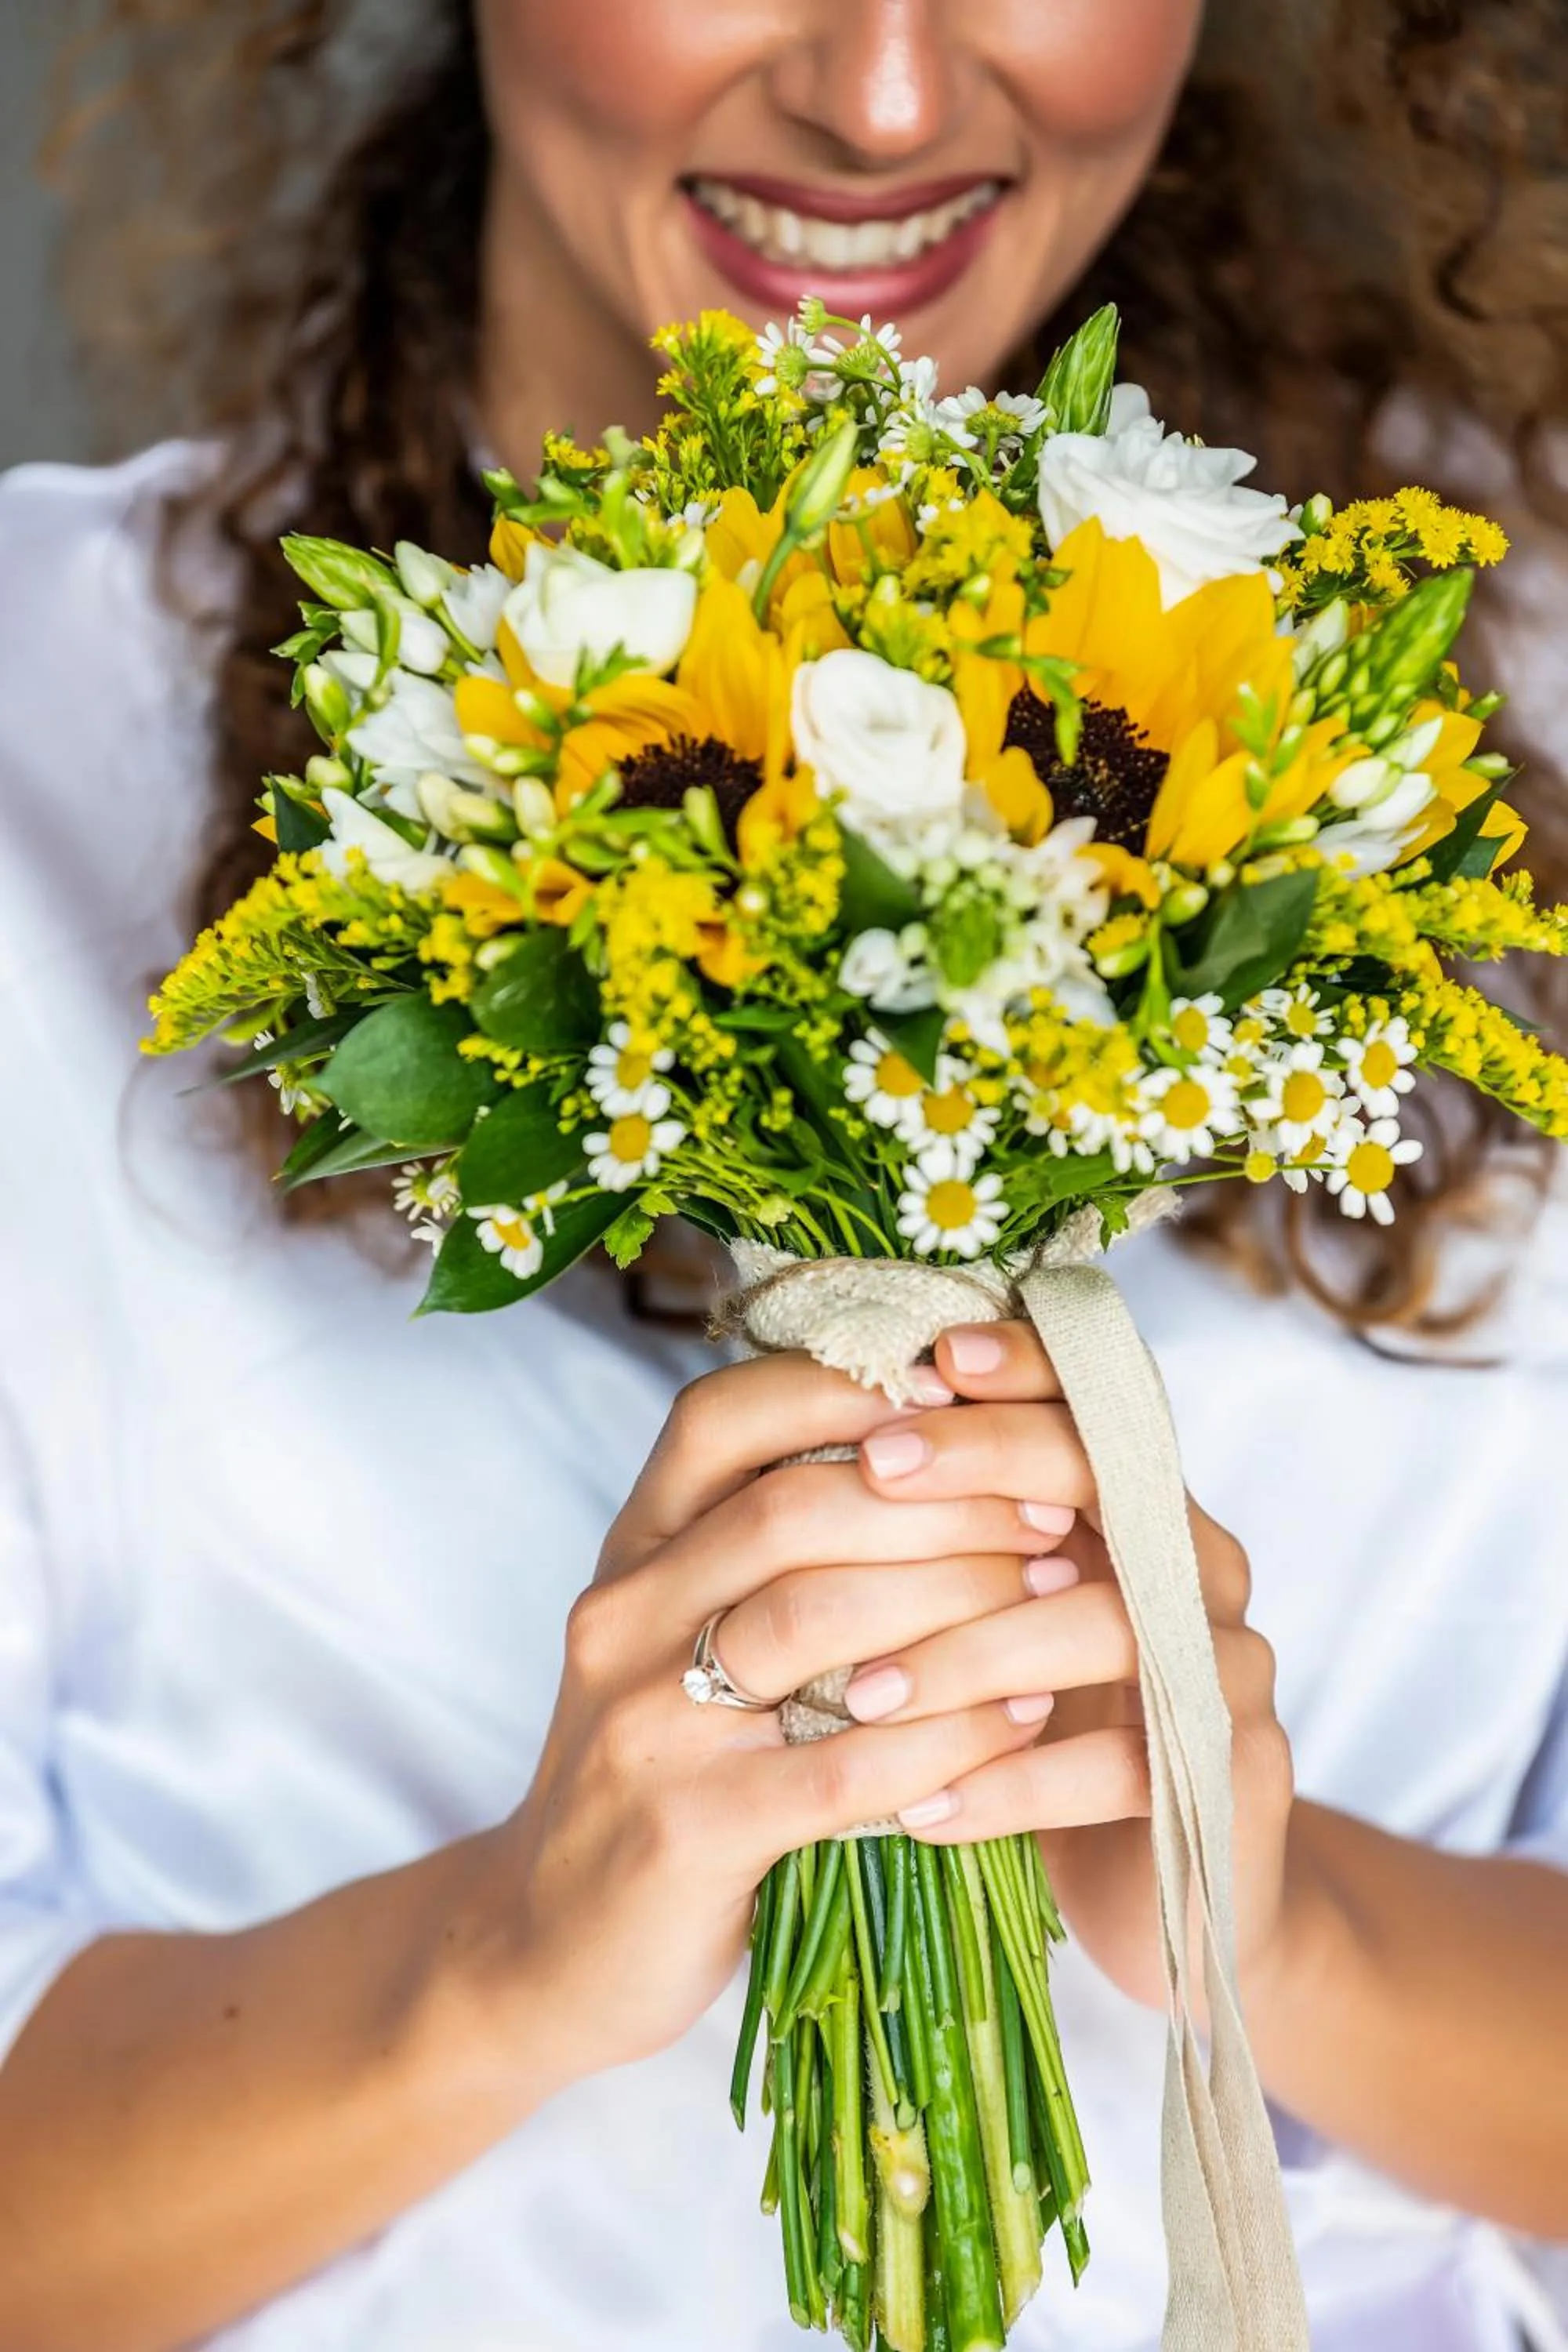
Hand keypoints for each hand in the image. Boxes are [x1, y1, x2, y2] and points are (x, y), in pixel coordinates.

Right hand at [470, 1351, 1069, 2088]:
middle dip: (939, 1500)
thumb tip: (923, 1431)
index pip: (720, 1418)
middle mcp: (623, 1618)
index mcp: (632, 1552)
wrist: (548, 1948)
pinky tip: (1026, 1720)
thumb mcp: (681, 1632)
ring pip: (816, 1620)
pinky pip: (846, 1766)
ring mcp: (645, 1725)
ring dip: (959, 1599)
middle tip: (1049, 1508)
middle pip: (788, 1510)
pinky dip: (951, 1734)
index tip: (961, 1391)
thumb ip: (764, 1545)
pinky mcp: (688, 1832)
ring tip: (1057, 1596)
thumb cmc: (659, 1768)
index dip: (841, 1387)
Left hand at [842, 1319, 1296, 2018]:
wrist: (1172, 1899)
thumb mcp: (996, 1618)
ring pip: (1111, 1624)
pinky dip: (1011, 1784)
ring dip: (973, 1651)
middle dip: (983, 1461)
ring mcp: (1231, 1673)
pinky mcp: (1236, 1781)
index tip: (924, 1358)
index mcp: (1144, 1511)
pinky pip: (1124, 1769)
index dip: (1021, 1369)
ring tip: (864, 1694)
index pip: (1096, 1400)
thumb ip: (947, 1534)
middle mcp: (1200, 1570)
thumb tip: (811, 1431)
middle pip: (1109, 1475)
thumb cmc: (1048, 1734)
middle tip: (872, 1471)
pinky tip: (920, 1807)